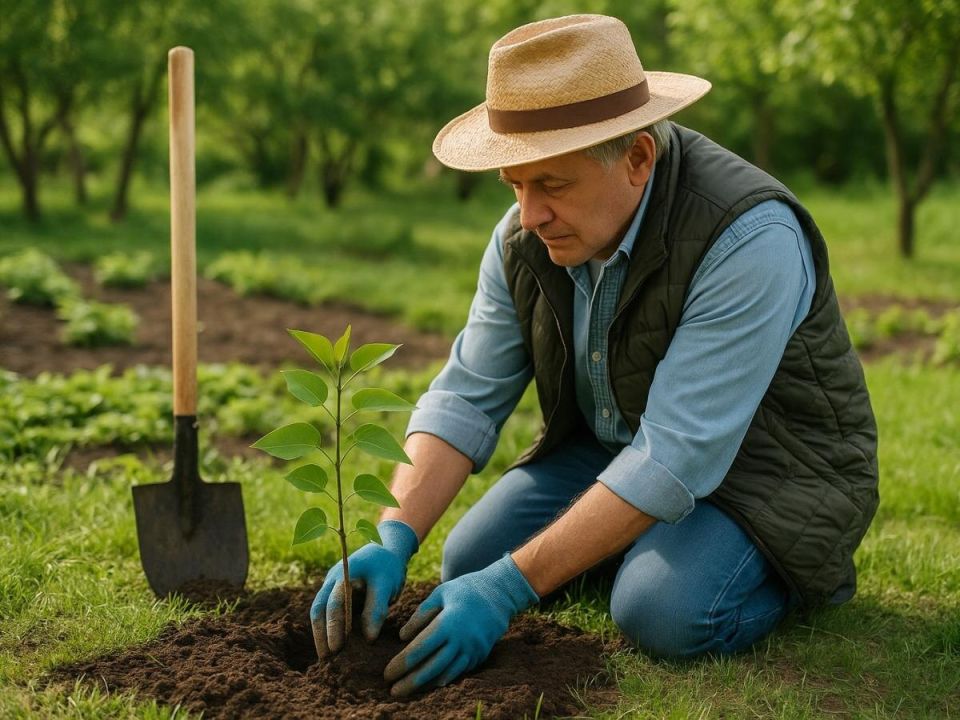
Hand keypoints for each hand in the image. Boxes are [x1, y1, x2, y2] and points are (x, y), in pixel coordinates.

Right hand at [310, 519, 417, 655]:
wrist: (387, 549)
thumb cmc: (387, 566)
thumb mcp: (386, 584)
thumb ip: (376, 609)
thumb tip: (368, 639)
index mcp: (344, 575)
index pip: (334, 604)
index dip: (333, 627)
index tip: (336, 648)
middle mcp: (332, 581)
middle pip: (319, 609)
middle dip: (321, 634)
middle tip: (325, 658)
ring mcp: (332, 586)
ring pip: (320, 611)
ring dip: (322, 632)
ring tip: (326, 656)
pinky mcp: (337, 594)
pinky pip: (329, 612)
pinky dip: (329, 627)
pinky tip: (333, 644)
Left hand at [383, 553, 538, 696]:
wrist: (499, 594)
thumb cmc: (464, 590)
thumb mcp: (440, 594)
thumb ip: (420, 615)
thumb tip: (402, 637)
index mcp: (449, 622)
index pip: (421, 648)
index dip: (402, 663)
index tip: (387, 673)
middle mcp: (462, 639)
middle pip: (432, 666)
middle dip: (410, 681)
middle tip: (392, 690)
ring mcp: (473, 649)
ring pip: (446, 673)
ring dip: (424, 684)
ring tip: (406, 690)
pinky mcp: (480, 655)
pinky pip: (459, 672)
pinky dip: (443, 679)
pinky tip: (429, 684)